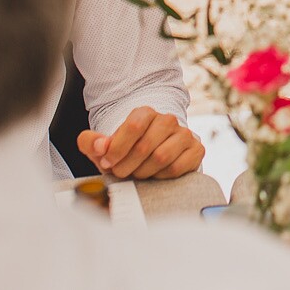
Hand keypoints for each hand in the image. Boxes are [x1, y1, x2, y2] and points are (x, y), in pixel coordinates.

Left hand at [79, 107, 204, 179]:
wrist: (154, 156)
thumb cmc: (127, 151)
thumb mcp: (105, 146)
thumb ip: (92, 142)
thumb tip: (100, 146)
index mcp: (146, 112)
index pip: (133, 126)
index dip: (118, 148)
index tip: (107, 163)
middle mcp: (168, 120)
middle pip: (145, 146)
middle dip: (127, 165)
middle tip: (120, 173)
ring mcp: (184, 134)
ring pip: (161, 157)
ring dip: (143, 172)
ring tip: (136, 174)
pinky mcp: (196, 150)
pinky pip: (177, 168)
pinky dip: (161, 176)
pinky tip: (154, 175)